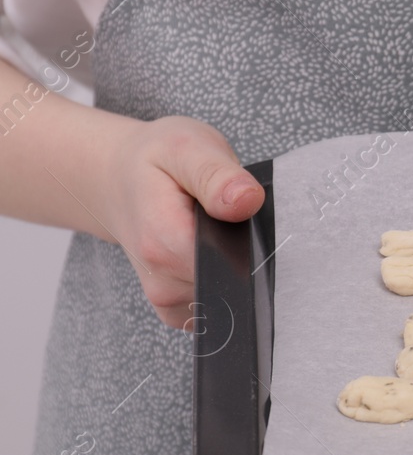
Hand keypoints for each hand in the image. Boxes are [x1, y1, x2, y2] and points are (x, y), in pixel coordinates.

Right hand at [93, 116, 263, 328]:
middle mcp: (162, 280)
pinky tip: (212, 249)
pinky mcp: (174, 305)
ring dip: (235, 263)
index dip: (255, 244)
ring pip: (229, 294)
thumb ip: (218, 175)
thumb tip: (248, 201)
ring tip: (216, 228)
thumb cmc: (153, 161)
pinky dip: (224, 278)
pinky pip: (217, 304)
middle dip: (247, 251)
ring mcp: (167, 298)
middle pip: (235, 281)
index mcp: (164, 242)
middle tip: (230, 215)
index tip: (249, 220)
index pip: (232, 265)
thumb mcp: (187, 148)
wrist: (116, 179)